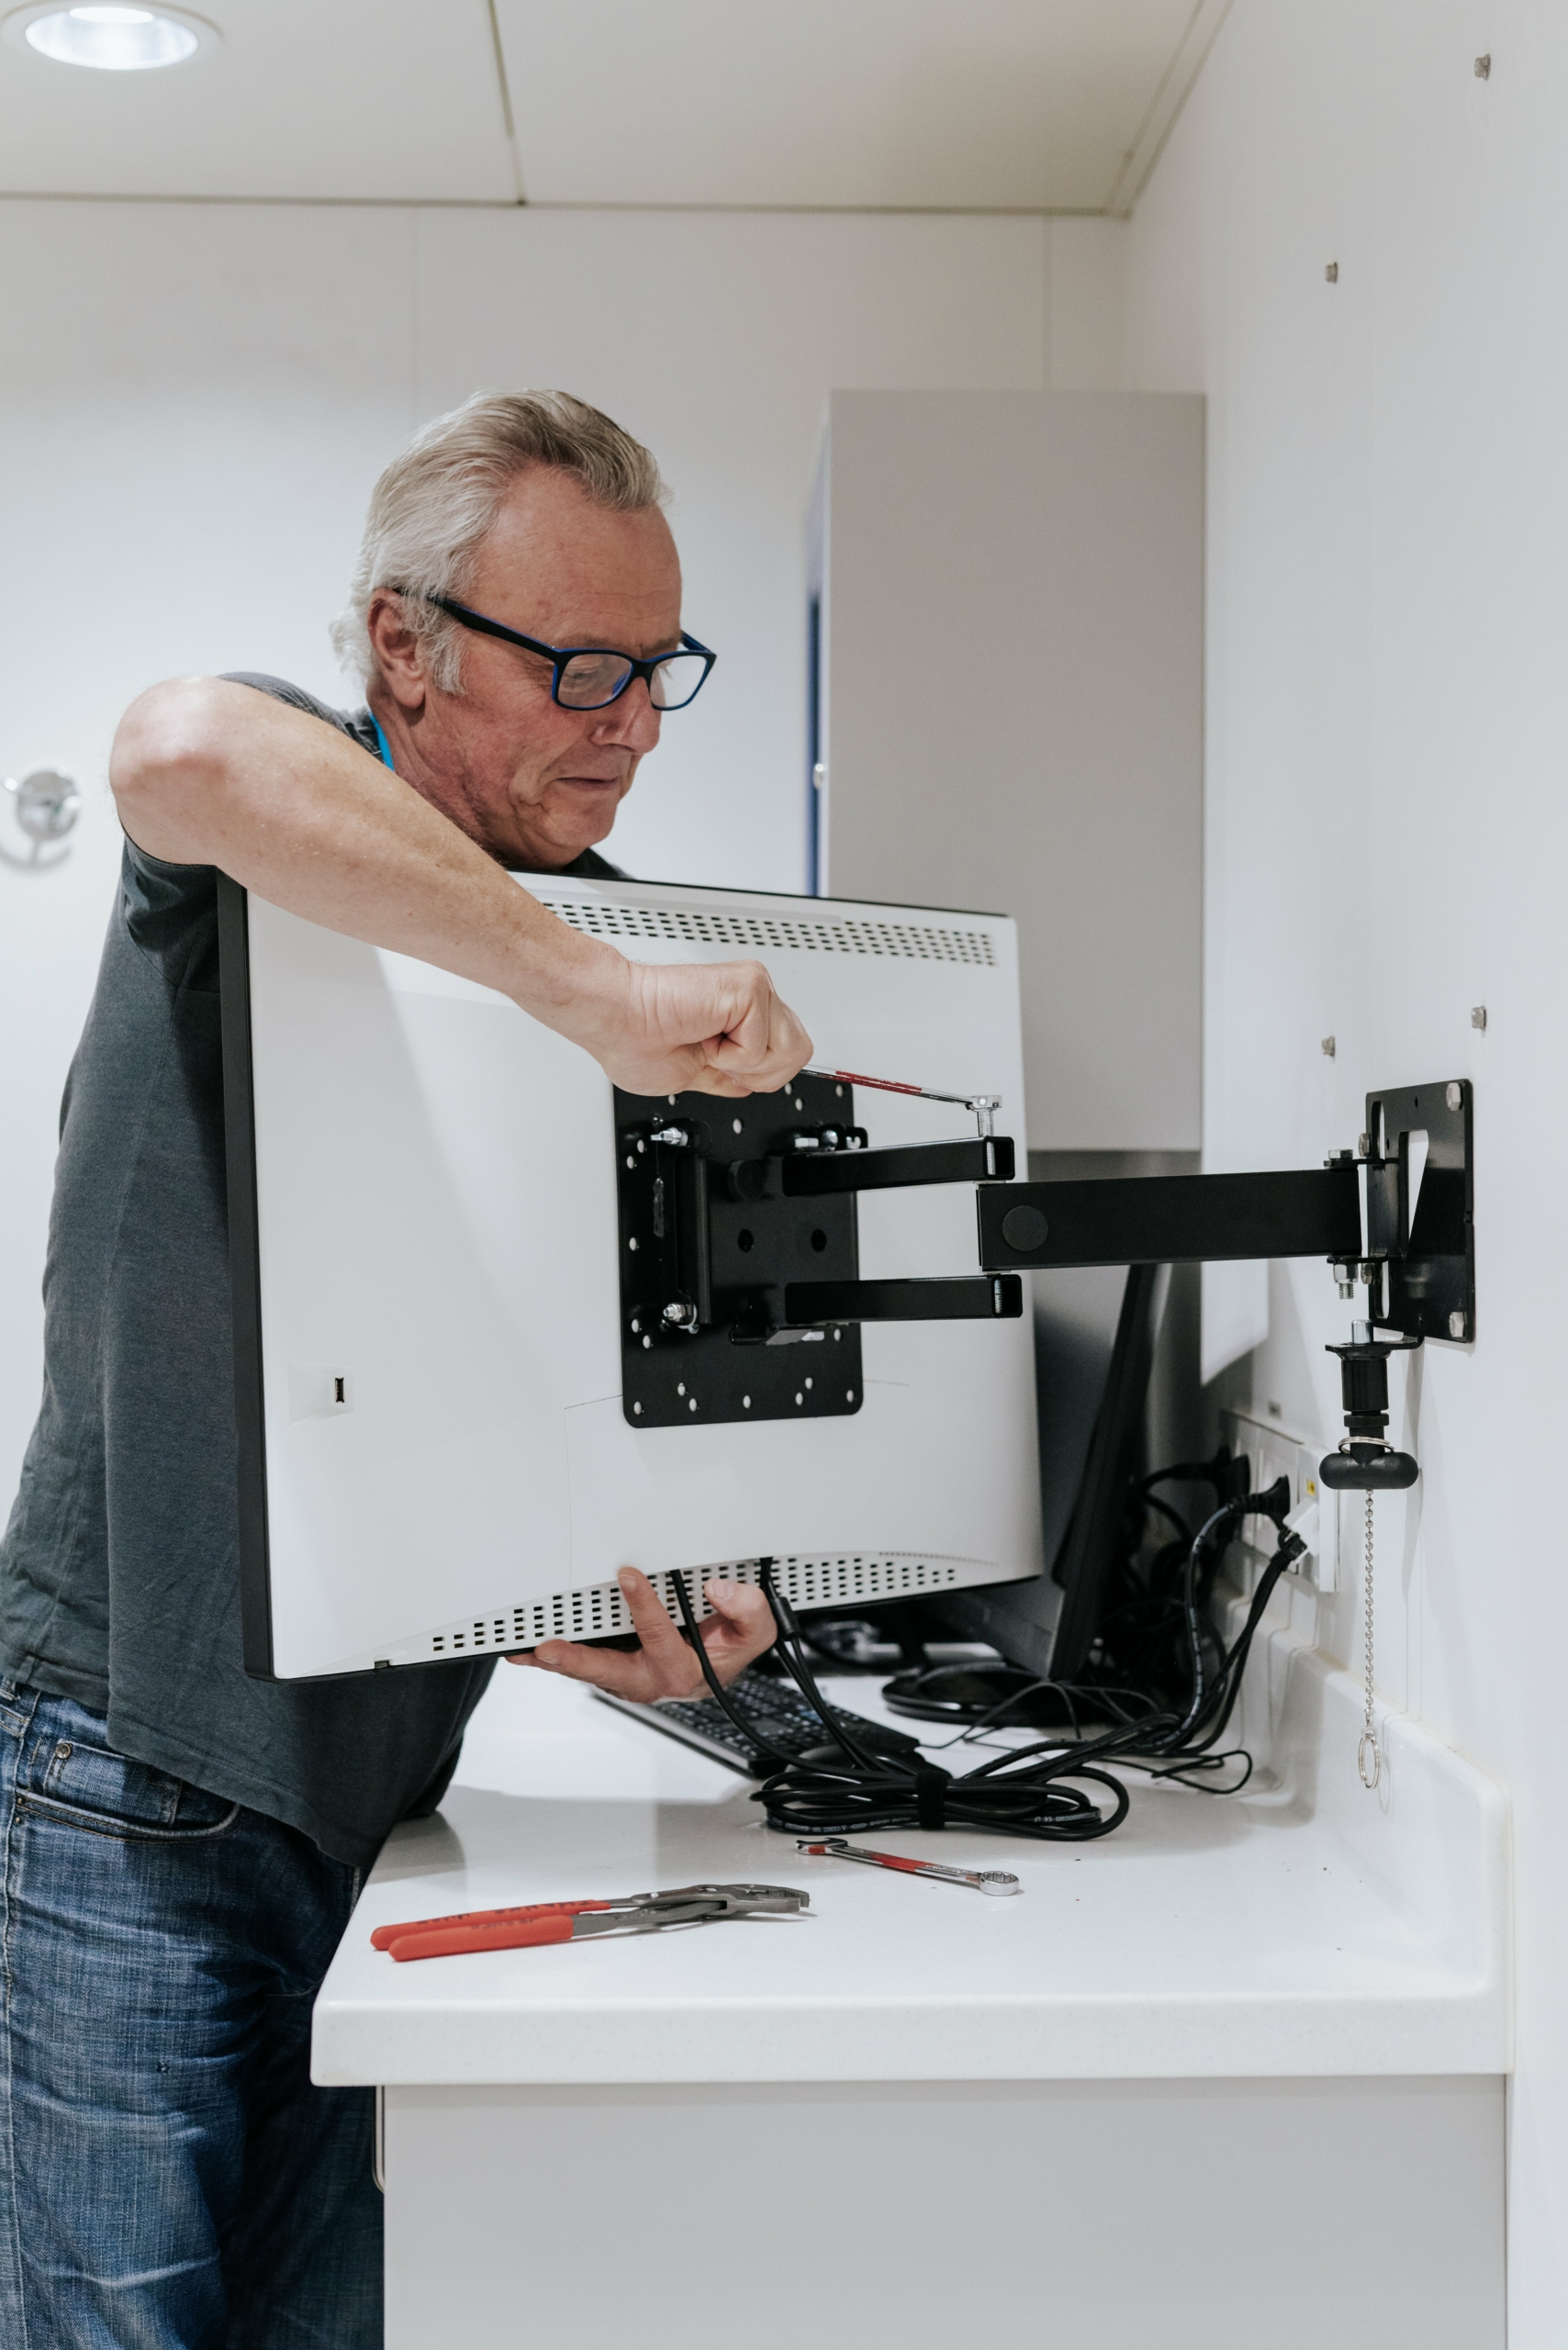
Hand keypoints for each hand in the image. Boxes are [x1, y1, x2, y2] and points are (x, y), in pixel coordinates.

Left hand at [507, 1567, 775, 1699]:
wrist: (717, 1673)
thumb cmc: (726, 1652)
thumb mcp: (753, 1634)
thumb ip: (746, 1611)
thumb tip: (718, 1589)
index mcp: (681, 1669)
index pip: (659, 1634)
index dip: (643, 1605)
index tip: (627, 1577)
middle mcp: (648, 1679)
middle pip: (607, 1670)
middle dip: (576, 1660)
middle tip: (549, 1648)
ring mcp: (627, 1678)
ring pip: (588, 1671)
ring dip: (555, 1663)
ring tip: (525, 1651)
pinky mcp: (613, 1672)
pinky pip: (582, 1667)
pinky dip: (555, 1661)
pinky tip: (530, 1652)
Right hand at [588, 957, 811, 1099]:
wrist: (613, 1020)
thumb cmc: (633, 1038)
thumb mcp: (691, 1074)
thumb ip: (725, 1077)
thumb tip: (746, 1085)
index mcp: (740, 1011)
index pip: (789, 1052)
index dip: (760, 1074)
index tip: (720, 1066)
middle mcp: (752, 995)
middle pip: (799, 1053)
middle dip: (758, 1073)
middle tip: (714, 1057)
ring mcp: (754, 988)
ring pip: (790, 1051)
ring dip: (743, 1064)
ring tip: (707, 1044)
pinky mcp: (750, 988)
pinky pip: (762, 1046)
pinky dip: (730, 1056)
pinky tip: (702, 1035)